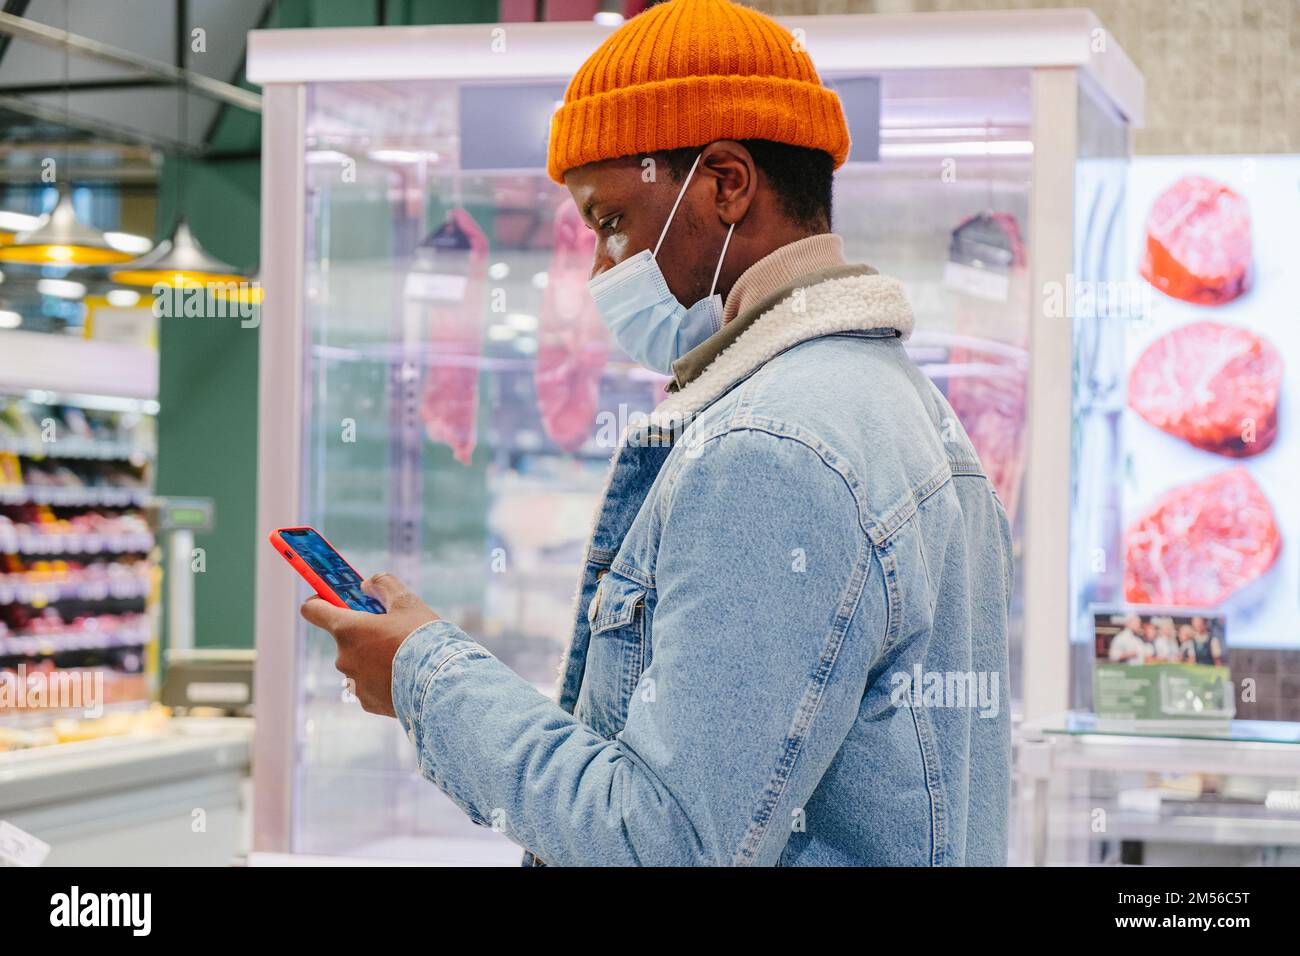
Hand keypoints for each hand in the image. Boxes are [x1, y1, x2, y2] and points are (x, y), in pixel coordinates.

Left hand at [300, 572, 439, 717]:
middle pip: (345, 638)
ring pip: (360, 662)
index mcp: (347, 629)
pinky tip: (406, 677)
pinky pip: (370, 684)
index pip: (313, 610)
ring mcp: (355, 683)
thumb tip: (366, 586)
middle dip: (363, 632)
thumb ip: (383, 585)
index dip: (319, 600)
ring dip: (374, 657)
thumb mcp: (407, 602)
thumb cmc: (423, 639)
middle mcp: (343, 657)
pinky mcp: (368, 703)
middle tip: (392, 630)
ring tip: (405, 657)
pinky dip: (383, 679)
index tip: (330, 598)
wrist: (442, 683)